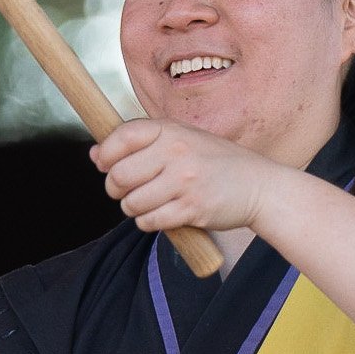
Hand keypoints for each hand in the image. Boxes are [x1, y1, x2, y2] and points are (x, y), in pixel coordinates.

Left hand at [91, 118, 289, 233]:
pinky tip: (161, 215)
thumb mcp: (183, 140)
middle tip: (126, 191)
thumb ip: (141, 144)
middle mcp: (176, 153)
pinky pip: (150, 221)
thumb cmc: (217, 163)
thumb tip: (95, 154)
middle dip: (115, 189)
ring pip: (131, 203)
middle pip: (120, 176)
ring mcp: (184, 182)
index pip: (121, 138)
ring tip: (148, 204)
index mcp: (171, 131)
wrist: (259, 186)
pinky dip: (149, 222)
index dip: (105, 155)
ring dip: (133, 209)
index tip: (106, 165)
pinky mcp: (191, 209)